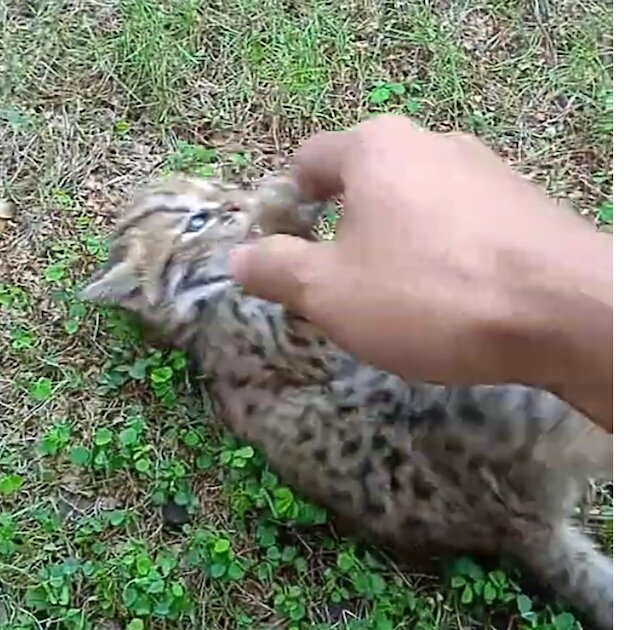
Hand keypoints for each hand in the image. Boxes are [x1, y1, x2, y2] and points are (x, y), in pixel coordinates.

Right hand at [230, 115, 610, 427]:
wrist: (567, 312)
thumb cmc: (428, 294)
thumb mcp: (328, 292)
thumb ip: (275, 270)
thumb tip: (237, 258)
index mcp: (374, 149)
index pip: (307, 161)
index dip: (283, 208)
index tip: (281, 256)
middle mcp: (430, 143)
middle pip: (363, 182)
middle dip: (341, 231)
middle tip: (334, 289)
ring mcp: (485, 170)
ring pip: (415, 205)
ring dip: (394, 245)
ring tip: (395, 304)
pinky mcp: (525, 205)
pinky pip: (461, 225)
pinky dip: (443, 256)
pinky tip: (450, 304)